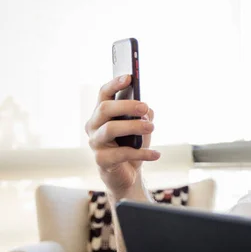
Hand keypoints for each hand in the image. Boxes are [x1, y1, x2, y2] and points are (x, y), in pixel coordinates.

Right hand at [85, 75, 159, 197]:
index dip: (114, 84)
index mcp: (102, 114)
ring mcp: (95, 144)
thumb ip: (143, 115)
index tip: (129, 77)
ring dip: (133, 126)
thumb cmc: (132, 145)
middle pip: (105, 109)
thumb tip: (146, 109)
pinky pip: (121, 154)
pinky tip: (156, 154)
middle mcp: (94, 126)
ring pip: (110, 129)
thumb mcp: (141, 127)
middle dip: (126, 105)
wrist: (127, 174)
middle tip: (145, 108)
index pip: (104, 94)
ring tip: (152, 127)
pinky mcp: (101, 161)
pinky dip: (142, 153)